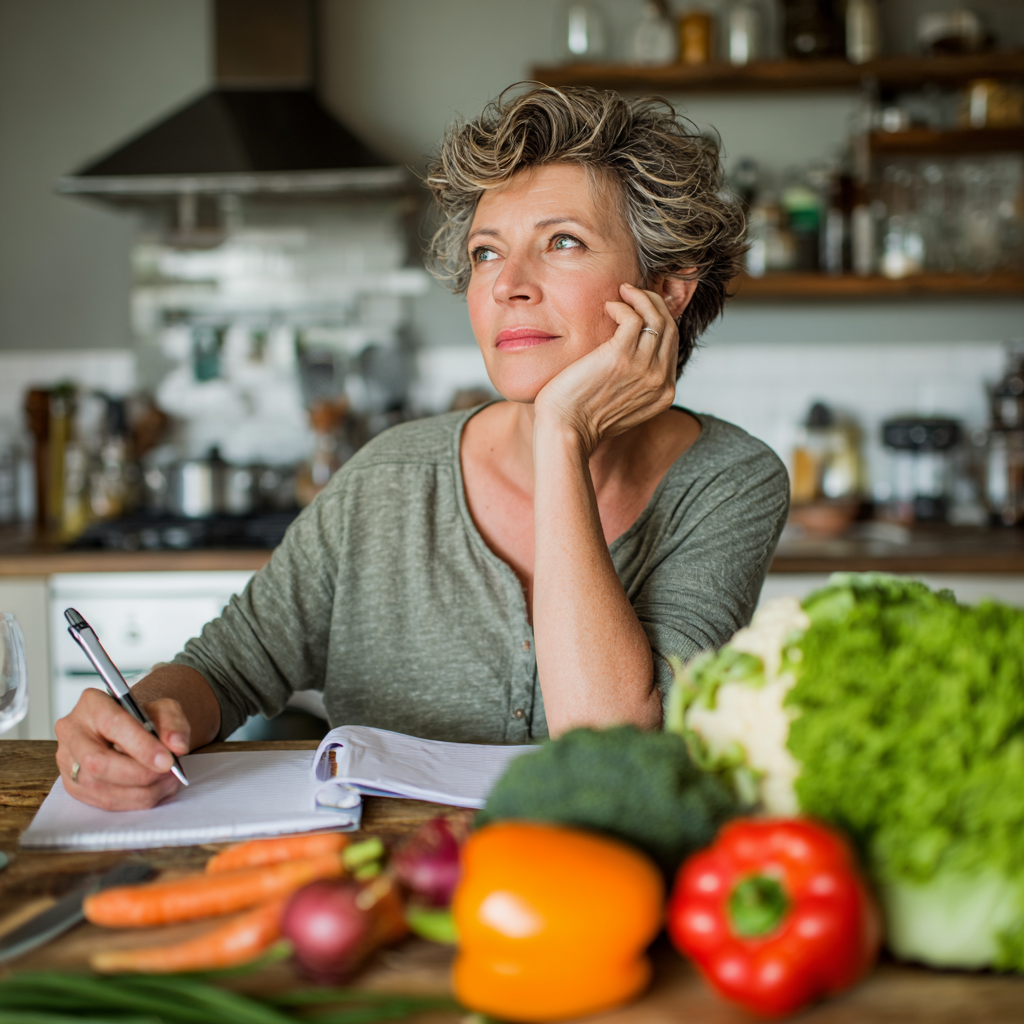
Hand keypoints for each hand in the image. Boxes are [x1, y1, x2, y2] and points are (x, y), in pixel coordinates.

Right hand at [55, 688, 190, 810]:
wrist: (131, 731)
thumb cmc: (144, 718)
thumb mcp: (164, 710)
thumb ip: (173, 725)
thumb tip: (176, 747)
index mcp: (92, 704)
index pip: (113, 725)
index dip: (141, 746)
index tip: (167, 760)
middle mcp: (72, 731)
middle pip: (98, 763)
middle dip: (139, 774)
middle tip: (168, 772)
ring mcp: (67, 760)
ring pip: (100, 787)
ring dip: (140, 791)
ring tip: (166, 781)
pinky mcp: (72, 785)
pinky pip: (103, 802)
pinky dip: (134, 800)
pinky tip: (153, 789)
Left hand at [533, 283, 678, 455]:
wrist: (565, 432)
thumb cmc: (582, 419)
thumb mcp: (621, 405)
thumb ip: (634, 384)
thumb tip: (630, 358)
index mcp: (664, 394)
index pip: (672, 345)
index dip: (660, 320)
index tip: (642, 307)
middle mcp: (660, 381)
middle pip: (669, 327)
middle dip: (654, 303)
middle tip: (633, 293)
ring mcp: (644, 369)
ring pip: (656, 318)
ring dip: (639, 298)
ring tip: (622, 293)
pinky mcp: (621, 357)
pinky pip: (633, 317)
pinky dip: (622, 306)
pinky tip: (608, 308)